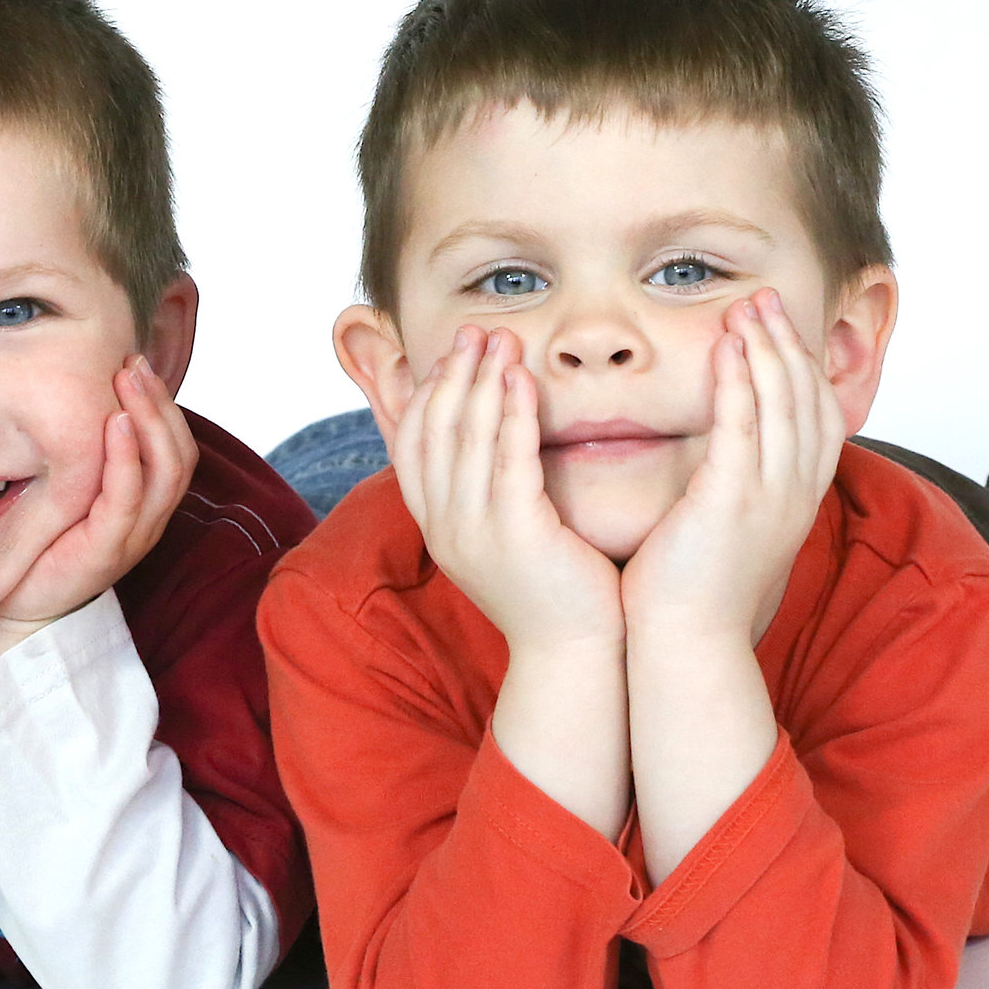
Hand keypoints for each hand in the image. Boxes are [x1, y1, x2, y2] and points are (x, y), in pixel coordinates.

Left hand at [0, 356, 197, 674]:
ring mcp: (131, 537)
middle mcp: (147, 520)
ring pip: (166, 471)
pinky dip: (127, 458)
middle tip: (133, 362)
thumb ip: (81, 457)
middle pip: (179, 454)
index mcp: (143, 505)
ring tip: (129, 381)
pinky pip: (128, 498)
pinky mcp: (106, 551)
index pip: (175, 448)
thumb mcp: (66, 492)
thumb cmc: (38, 547)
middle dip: (160, 403)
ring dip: (151, 419)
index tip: (136, 362)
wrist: (14, 611)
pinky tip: (115, 423)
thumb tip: (66, 397)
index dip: (164, 405)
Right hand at [396, 326, 630, 838]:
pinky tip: (523, 381)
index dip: (427, 393)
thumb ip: (494, 494)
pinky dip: (510, 414)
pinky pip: (506, 460)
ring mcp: (473, 532)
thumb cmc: (555, 594)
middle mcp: (444, 527)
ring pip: (465, 439)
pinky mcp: (514, 535)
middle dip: (452, 375)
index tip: (451, 355)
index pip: (411, 444)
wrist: (577, 657)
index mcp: (438, 527)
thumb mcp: (508, 538)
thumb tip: (495, 449)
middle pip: (433, 431)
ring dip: (479, 382)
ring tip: (498, 341)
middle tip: (475, 331)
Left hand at [620, 288, 844, 648]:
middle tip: (765, 298)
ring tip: (749, 306)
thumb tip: (727, 467)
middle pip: (807, 399)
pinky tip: (729, 348)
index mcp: (795, 500)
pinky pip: (743, 427)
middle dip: (788, 343)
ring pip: (783, 404)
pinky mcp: (732, 504)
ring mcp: (768, 498)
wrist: (686, 646)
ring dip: (768, 348)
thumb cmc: (695, 593)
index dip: (802, 367)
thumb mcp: (731, 531)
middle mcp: (793, 494)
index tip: (778, 328)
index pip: (817, 417)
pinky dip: (740, 382)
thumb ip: (738, 492)